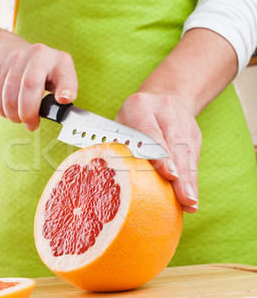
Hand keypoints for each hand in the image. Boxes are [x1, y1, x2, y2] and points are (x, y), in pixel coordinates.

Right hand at [0, 32, 77, 130]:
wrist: (11, 50)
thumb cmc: (42, 70)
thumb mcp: (59, 77)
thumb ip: (63, 93)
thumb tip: (59, 113)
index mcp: (59, 61)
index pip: (65, 75)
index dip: (66, 88)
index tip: (63, 99)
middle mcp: (38, 56)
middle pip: (30, 86)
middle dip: (29, 112)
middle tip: (31, 124)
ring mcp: (16, 59)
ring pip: (10, 96)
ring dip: (14, 115)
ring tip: (21, 118)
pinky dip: (4, 110)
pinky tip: (11, 110)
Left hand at [115, 92, 200, 212]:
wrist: (162, 94)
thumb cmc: (131, 120)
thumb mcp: (120, 125)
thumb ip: (116, 147)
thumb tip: (104, 179)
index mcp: (139, 106)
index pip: (151, 131)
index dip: (160, 154)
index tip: (169, 175)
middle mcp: (164, 110)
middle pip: (174, 143)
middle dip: (181, 173)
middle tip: (184, 197)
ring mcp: (182, 120)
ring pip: (188, 151)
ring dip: (190, 180)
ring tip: (190, 203)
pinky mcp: (194, 132)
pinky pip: (194, 157)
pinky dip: (192, 178)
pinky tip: (192, 197)